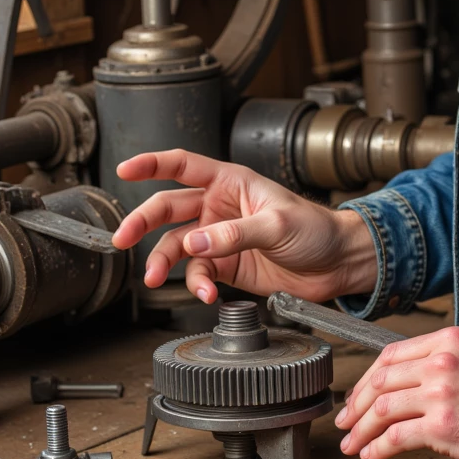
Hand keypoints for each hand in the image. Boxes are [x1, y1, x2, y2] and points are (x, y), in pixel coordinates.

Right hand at [111, 150, 377, 305]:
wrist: (336, 264)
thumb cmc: (317, 229)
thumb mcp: (278, 224)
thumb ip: (235, 234)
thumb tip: (196, 242)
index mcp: (231, 181)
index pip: (183, 165)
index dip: (152, 163)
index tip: (125, 168)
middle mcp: (219, 206)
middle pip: (168, 208)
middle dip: (142, 222)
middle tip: (122, 239)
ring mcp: (220, 237)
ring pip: (177, 246)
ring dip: (162, 262)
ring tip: (154, 279)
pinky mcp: (226, 266)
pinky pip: (198, 274)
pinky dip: (196, 285)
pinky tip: (205, 295)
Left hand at [334, 326, 458, 458]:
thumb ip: (452, 358)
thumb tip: (424, 373)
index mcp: (449, 340)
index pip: (391, 355)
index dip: (368, 378)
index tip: (358, 394)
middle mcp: (440, 362)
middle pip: (380, 380)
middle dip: (355, 404)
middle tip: (344, 421)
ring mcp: (440, 394)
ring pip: (382, 409)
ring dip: (360, 430)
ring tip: (351, 444)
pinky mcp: (443, 427)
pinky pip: (396, 437)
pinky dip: (377, 448)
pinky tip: (371, 456)